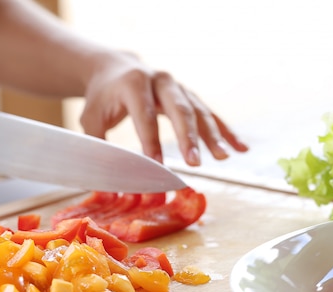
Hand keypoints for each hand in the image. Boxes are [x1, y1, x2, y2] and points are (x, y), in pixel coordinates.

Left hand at [79, 52, 248, 165]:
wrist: (117, 67)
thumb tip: (105, 183)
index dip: (151, 141)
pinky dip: (226, 131)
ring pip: (199, 111)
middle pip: (179, 110)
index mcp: (134, 83)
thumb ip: (99, 146)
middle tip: (195, 162)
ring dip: (213, 136)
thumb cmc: (102, 97)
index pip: (145, 115)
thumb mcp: (91, 118)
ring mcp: (178, 86)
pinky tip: (241, 148)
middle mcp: (160, 80)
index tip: (157, 165)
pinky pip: (210, 114)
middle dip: (188, 137)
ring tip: (223, 157)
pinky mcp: (189, 95)